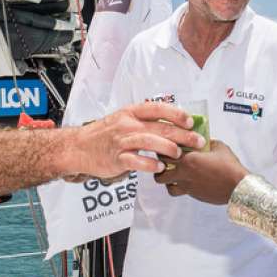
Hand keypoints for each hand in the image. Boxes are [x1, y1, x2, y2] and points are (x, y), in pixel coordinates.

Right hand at [73, 102, 204, 176]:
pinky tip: (159, 168)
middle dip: (182, 134)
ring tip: (179, 154)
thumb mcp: (124, 120)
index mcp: (131, 112)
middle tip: (198, 141)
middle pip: (159, 127)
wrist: (79, 147)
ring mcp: (121, 141)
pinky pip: (135, 161)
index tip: (190, 121)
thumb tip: (174, 126)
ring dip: (168, 148)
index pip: (157, 109)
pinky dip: (149, 164)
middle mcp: (127, 124)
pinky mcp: (116, 158)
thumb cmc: (105, 134)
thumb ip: (145, 122)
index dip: (176, 114)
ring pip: (148, 141)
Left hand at [153, 140, 249, 204]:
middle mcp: (184, 174)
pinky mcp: (193, 195)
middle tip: (165, 160)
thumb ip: (206, 141)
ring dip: (166, 179)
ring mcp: (187, 187)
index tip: (166, 145)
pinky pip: (178, 192)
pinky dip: (177, 187)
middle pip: (160, 171)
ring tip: (171, 173)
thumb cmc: (230, 166)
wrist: (238, 187)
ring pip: (166, 185)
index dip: (163, 149)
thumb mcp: (219, 146)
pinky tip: (184, 181)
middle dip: (160, 165)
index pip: (165, 153)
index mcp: (188, 159)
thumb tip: (201, 139)